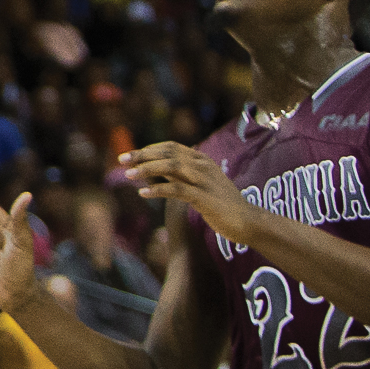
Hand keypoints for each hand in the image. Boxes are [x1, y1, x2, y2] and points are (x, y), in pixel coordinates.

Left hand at [129, 143, 255, 241]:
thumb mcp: (198, 182)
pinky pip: (177, 189)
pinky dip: (158, 189)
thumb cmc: (220, 203)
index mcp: (202, 160)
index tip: (129, 155)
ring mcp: (204, 181)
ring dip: (147, 169)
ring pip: (171, 167)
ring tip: (128, 175)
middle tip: (121, 160)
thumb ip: (179, 173)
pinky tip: (143, 192)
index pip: (170, 147)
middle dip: (142, 155)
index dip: (148, 149)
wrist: (247, 221)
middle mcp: (203, 166)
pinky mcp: (204, 198)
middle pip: (167, 154)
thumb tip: (155, 166)